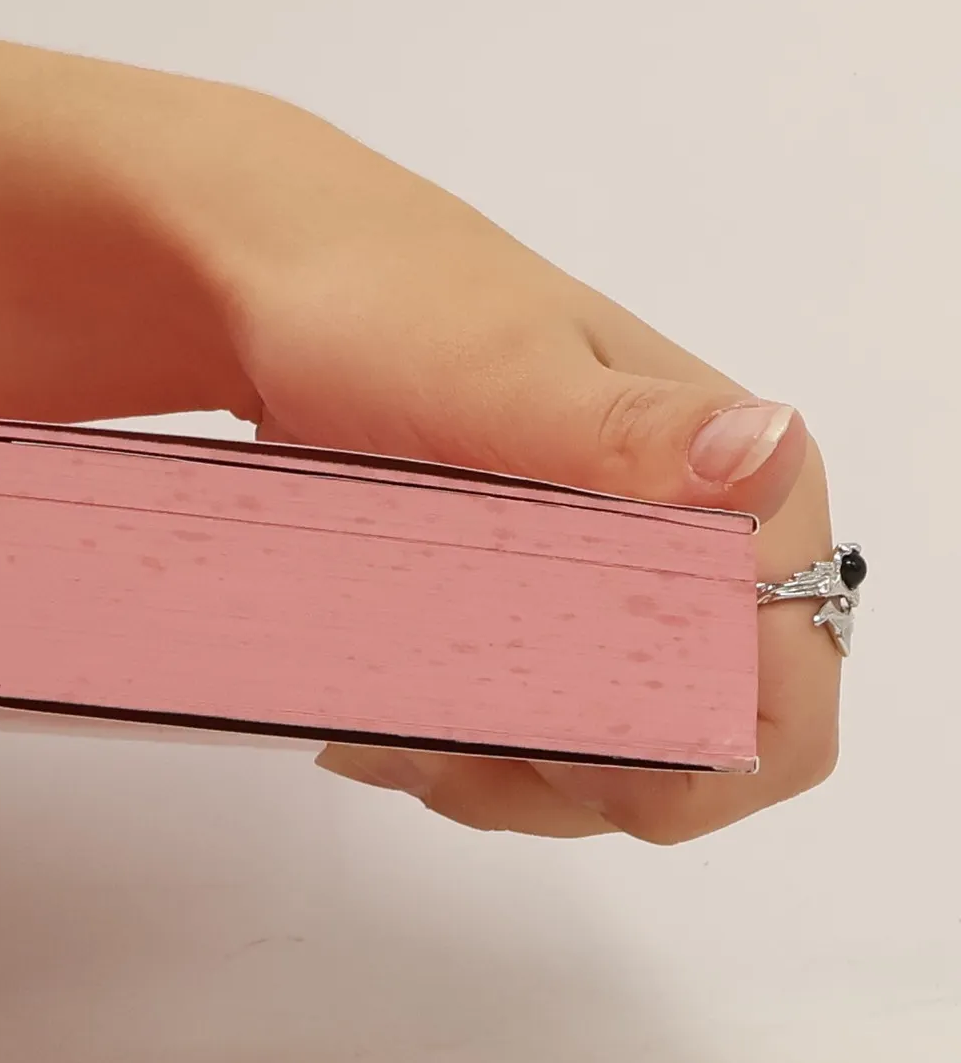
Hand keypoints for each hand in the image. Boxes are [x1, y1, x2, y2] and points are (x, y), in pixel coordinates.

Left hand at [162, 94, 838, 841]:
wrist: (286, 285)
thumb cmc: (388, 305)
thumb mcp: (496, 373)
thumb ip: (627, 433)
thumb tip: (763, 453)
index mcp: (741, 497)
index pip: (776, 716)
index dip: (677, 769)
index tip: (548, 749)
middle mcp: (701, 553)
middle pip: (680, 763)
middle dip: (558, 777)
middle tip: (427, 737)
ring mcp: (618, 588)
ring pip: (599, 763)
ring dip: (494, 771)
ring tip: (382, 728)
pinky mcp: (542, 608)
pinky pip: (529, 729)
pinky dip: (457, 744)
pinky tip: (380, 716)